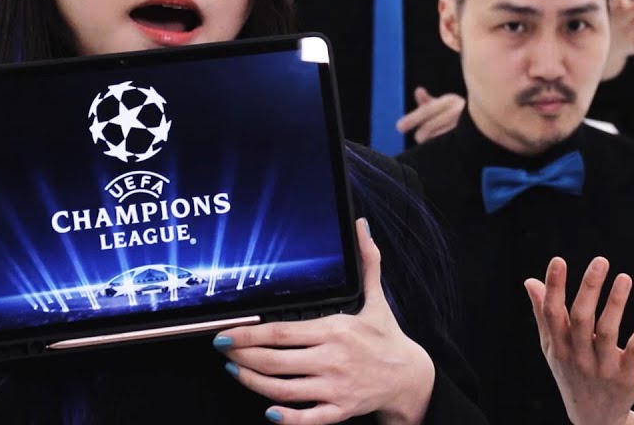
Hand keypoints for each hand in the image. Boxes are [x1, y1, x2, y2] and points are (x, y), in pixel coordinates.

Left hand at [218, 218, 434, 424]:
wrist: (409, 377)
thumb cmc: (387, 337)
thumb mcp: (377, 299)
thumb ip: (368, 262)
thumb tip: (362, 227)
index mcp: (336, 330)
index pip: (281, 333)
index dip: (247, 334)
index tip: (225, 334)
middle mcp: (333, 359)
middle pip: (274, 361)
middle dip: (242, 357)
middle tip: (224, 352)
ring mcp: (335, 387)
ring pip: (282, 390)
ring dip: (253, 382)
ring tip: (236, 371)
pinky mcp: (339, 410)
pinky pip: (307, 418)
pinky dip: (285, 418)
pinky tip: (268, 412)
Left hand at [395, 88, 463, 144]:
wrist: (490, 122)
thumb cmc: (461, 114)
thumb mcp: (446, 105)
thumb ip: (430, 102)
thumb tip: (418, 91)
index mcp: (450, 101)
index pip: (427, 110)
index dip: (412, 118)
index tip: (399, 127)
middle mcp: (458, 111)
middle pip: (429, 127)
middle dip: (421, 134)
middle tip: (420, 137)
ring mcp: (464, 127)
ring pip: (437, 139)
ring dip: (432, 142)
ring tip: (435, 141)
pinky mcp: (468, 141)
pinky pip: (447, 147)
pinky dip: (441, 148)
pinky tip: (441, 148)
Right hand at [525, 257, 633, 424]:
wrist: (594, 418)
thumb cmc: (571, 373)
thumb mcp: (553, 348)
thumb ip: (543, 314)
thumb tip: (530, 281)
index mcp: (559, 346)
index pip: (553, 313)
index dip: (554, 287)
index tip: (558, 260)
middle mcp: (578, 356)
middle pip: (581, 319)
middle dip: (589, 288)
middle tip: (600, 261)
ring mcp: (602, 367)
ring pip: (607, 333)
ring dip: (616, 304)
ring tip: (625, 277)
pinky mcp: (625, 376)